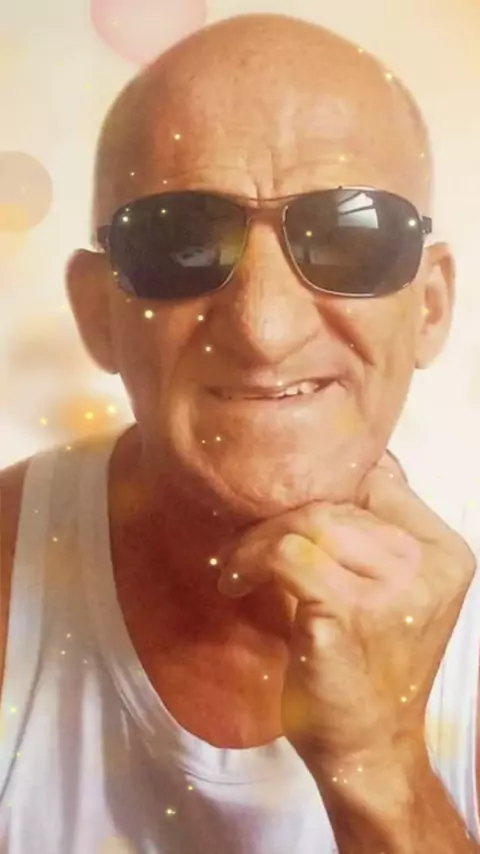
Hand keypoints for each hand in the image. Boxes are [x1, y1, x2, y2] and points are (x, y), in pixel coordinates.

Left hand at [217, 452, 475, 774]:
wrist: (368, 749)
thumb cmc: (372, 667)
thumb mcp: (393, 593)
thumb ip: (373, 536)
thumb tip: (326, 470)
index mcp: (444, 555)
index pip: (383, 480)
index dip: (329, 486)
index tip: (287, 510)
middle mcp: (427, 566)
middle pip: (343, 499)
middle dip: (285, 514)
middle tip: (248, 540)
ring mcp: (393, 590)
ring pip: (313, 520)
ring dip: (262, 536)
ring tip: (239, 562)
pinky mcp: (347, 613)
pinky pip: (287, 554)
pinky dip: (251, 560)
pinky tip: (235, 582)